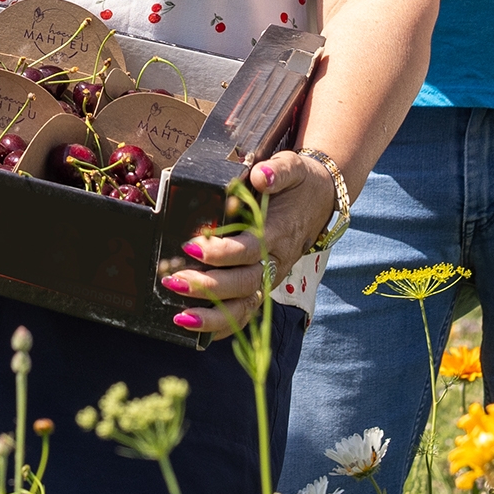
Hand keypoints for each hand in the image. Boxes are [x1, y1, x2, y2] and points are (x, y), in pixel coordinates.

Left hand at [156, 150, 337, 339]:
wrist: (321, 199)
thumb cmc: (298, 183)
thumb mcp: (292, 167)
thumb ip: (278, 171)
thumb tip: (261, 176)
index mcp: (278, 233)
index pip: (248, 250)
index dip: (220, 252)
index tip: (190, 246)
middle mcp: (276, 261)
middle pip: (244, 284)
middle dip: (208, 288)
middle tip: (173, 281)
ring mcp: (270, 277)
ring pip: (245, 306)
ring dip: (213, 316)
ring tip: (180, 317)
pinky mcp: (264, 284)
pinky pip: (246, 312)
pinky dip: (222, 325)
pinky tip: (194, 327)